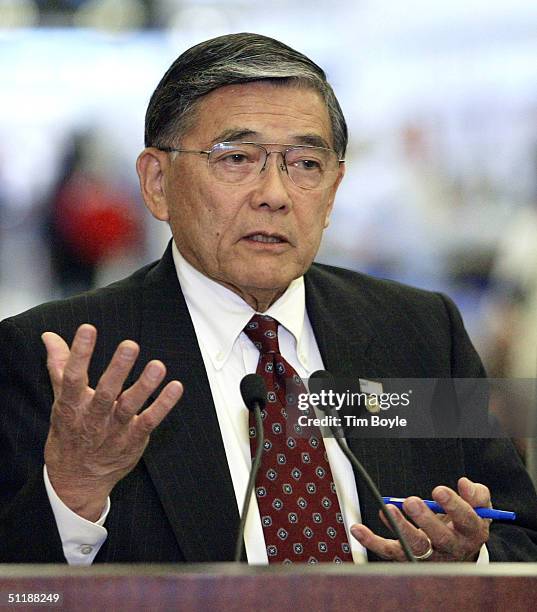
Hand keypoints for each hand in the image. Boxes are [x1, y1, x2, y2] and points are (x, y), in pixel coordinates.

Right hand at [42, 324, 182, 520]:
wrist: (77, 481)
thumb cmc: (70, 433)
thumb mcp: (61, 401)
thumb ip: (59, 366)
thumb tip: (50, 336)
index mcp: (71, 406)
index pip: (72, 377)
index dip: (79, 353)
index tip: (88, 328)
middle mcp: (92, 418)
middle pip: (105, 393)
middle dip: (118, 369)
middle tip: (130, 345)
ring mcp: (114, 431)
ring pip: (130, 407)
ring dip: (145, 386)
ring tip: (158, 366)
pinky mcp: (133, 440)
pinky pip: (150, 421)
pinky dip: (163, 405)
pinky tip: (175, 387)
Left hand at [350, 477, 490, 561]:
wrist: (460, 551)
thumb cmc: (464, 523)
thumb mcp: (478, 508)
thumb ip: (476, 495)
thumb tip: (465, 484)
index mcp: (471, 532)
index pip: (466, 520)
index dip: (454, 506)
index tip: (439, 491)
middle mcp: (451, 547)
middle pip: (440, 538)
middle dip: (425, 520)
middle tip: (411, 502)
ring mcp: (429, 555)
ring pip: (415, 547)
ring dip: (399, 528)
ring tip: (387, 510)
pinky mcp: (408, 557)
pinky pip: (389, 551)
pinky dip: (372, 542)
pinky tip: (358, 530)